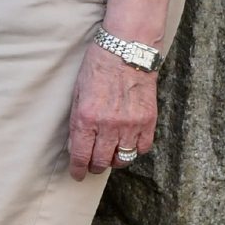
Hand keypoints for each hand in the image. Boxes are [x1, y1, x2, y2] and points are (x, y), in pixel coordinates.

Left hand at [67, 43, 158, 181]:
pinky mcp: (148, 120)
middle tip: (93, 165)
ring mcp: (130, 124)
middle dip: (95, 166)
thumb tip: (76, 145)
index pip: (80, 155)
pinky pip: (142, 148)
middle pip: (101, 161)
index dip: (78, 170)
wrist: (127, 49)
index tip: (77, 175)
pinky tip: (128, 143)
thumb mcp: (77, 92)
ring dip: (115, 160)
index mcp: (86, 118)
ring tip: (110, 155)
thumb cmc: (98, 67)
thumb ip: (77, 121)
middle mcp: (108, 125)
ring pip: (123, 159)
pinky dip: (134, 149)